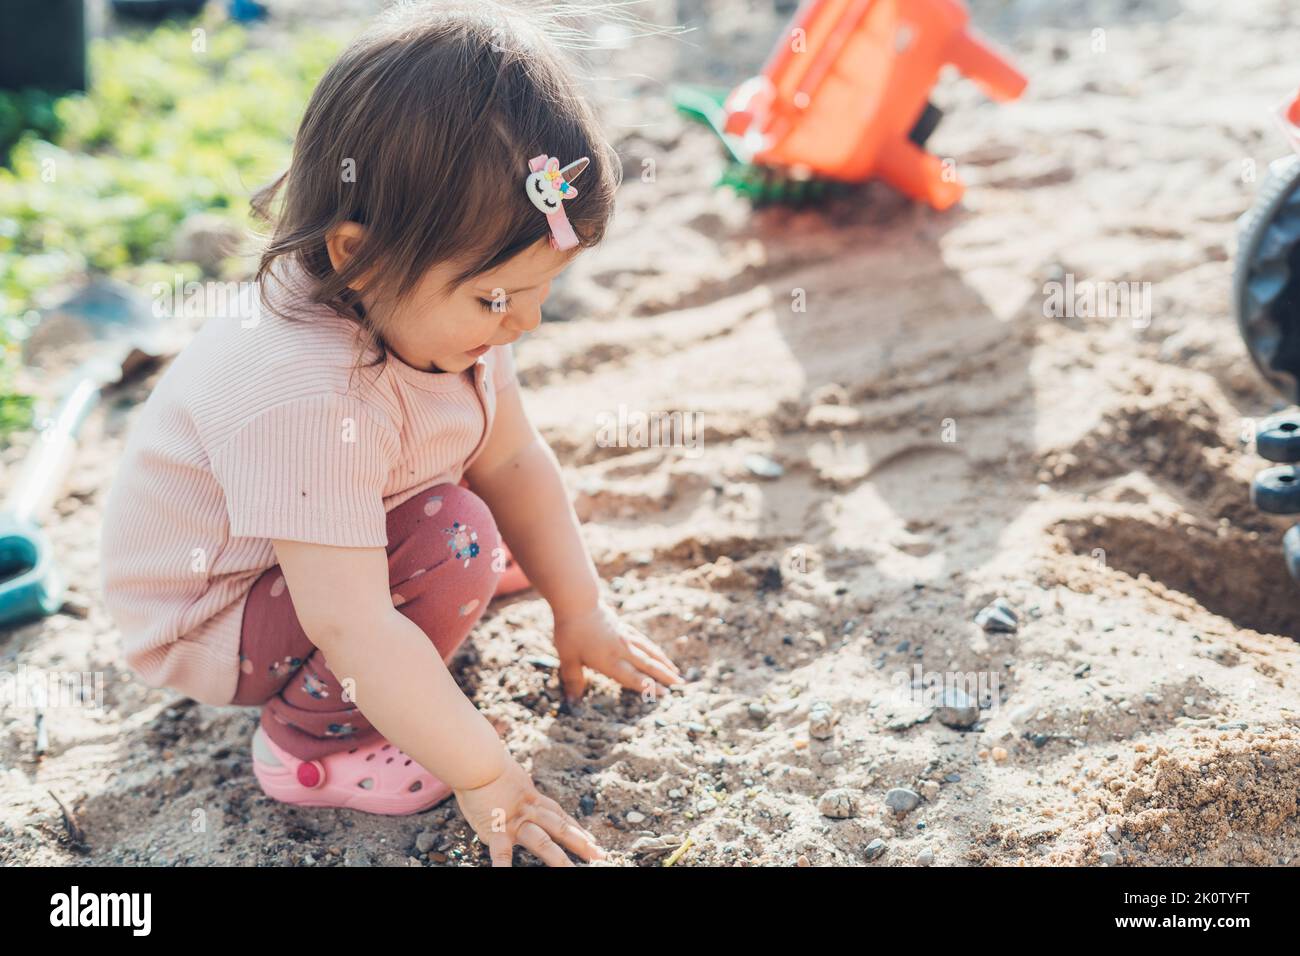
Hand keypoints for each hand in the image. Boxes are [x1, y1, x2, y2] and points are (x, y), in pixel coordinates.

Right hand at [454, 751, 604, 866]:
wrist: (478, 762)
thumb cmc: (487, 765)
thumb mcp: (509, 776)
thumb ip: (516, 787)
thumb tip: (514, 783)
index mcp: (533, 799)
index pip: (560, 816)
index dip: (577, 828)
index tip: (592, 840)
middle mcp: (529, 812)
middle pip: (560, 828)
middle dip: (581, 843)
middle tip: (600, 856)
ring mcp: (515, 823)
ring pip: (542, 842)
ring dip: (559, 858)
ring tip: (572, 870)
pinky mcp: (497, 831)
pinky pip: (502, 854)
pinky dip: (504, 867)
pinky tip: (506, 876)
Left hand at [552, 602, 683, 702]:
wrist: (578, 602)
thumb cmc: (571, 632)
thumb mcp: (568, 659)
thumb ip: (574, 681)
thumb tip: (572, 702)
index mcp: (610, 661)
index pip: (633, 677)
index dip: (649, 687)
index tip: (665, 694)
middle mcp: (622, 650)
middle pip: (647, 665)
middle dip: (664, 676)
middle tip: (679, 684)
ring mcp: (625, 637)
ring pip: (649, 651)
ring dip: (663, 662)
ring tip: (675, 670)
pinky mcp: (623, 627)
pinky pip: (643, 640)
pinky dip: (653, 648)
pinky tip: (657, 652)